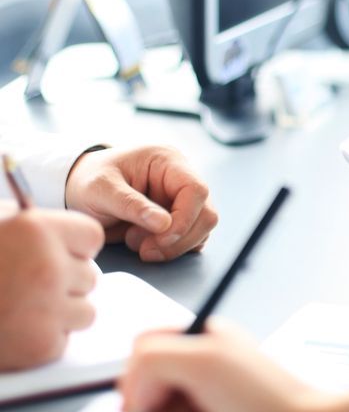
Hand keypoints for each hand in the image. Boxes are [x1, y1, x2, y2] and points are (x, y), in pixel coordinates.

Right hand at [0, 209, 103, 369]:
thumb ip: (32, 229)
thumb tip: (68, 239)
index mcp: (37, 229)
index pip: (91, 238)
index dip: (72, 248)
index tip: (55, 253)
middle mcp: (48, 267)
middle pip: (90, 276)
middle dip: (64, 282)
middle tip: (27, 285)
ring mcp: (47, 308)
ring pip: (85, 311)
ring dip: (58, 313)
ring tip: (17, 307)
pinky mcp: (40, 345)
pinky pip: (62, 341)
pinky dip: (40, 340)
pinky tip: (9, 329)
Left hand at [65, 146, 218, 262]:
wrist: (79, 190)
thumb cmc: (88, 182)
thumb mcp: (101, 190)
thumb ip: (131, 205)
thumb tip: (164, 224)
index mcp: (167, 161)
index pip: (196, 191)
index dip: (185, 219)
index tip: (160, 240)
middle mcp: (182, 177)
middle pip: (206, 213)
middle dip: (179, 239)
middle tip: (145, 250)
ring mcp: (183, 198)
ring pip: (202, 230)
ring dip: (174, 246)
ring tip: (138, 244)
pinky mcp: (181, 216)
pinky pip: (192, 238)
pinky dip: (173, 249)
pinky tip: (147, 245)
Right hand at [119, 326, 348, 411]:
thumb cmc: (267, 400)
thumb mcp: (203, 362)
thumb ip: (151, 361)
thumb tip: (133, 392)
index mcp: (202, 340)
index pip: (141, 351)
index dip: (136, 378)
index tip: (150, 397)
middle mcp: (204, 372)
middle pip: (147, 397)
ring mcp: (211, 408)